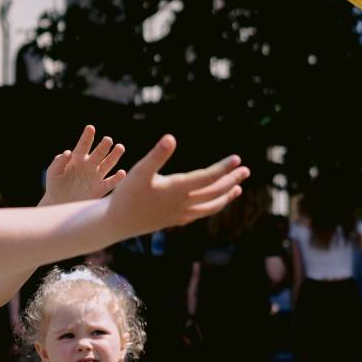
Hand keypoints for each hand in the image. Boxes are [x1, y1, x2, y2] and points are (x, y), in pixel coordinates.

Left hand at [43, 125, 127, 203]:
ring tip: (120, 147)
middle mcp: (89, 165)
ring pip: (108, 164)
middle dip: (104, 145)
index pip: (84, 145)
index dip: (87, 136)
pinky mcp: (100, 189)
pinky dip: (117, 178)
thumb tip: (68, 152)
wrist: (59, 204)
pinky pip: (111, 182)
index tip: (90, 128)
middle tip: (107, 140)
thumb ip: (59, 161)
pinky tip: (121, 172)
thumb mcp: (53, 172)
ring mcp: (95, 176)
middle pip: (99, 152)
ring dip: (114, 156)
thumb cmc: (55, 186)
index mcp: (77, 159)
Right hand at [103, 136, 247, 237]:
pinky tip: (212, 204)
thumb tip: (171, 137)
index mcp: (177, 189)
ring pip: (210, 207)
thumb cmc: (125, 195)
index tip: (237, 159)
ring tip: (237, 189)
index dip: (223, 168)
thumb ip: (157, 155)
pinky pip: (199, 215)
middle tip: (245, 170)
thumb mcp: (139, 171)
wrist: (115, 223)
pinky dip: (211, 208)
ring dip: (225, 197)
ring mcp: (179, 214)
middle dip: (231, 180)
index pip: (207, 178)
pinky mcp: (173, 221)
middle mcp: (182, 204)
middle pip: (214, 192)